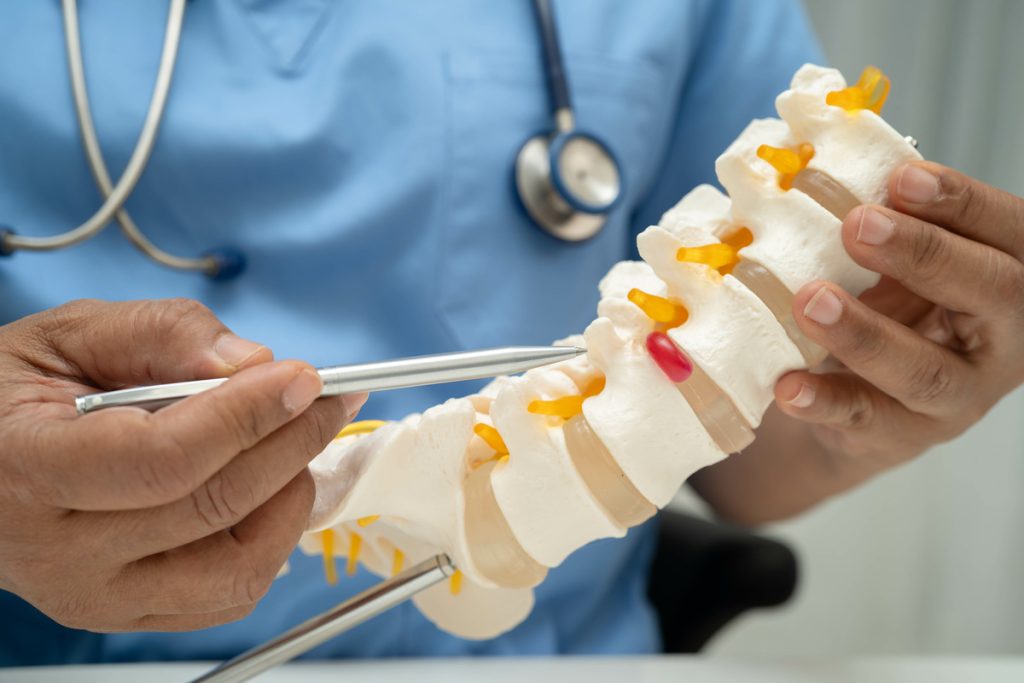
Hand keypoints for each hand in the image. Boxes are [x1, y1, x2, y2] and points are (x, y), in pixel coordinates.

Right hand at [0, 299, 364, 631]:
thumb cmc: (15, 395)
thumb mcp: (69, 334)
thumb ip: (160, 335)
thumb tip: (250, 362)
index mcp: (29, 470)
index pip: (163, 458)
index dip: (246, 416)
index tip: (301, 377)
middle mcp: (59, 553)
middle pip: (213, 507)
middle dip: (291, 442)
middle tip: (326, 397)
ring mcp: (97, 596)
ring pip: (236, 567)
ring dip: (288, 497)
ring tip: (294, 442)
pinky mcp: (130, 613)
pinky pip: (230, 594)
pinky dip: (272, 540)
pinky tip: (270, 489)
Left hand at [775, 161, 1023, 472]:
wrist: (858, 400)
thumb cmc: (888, 306)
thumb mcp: (897, 262)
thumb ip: (886, 223)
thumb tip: (829, 171)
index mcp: (1010, 275)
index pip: (1010, 231)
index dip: (962, 202)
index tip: (903, 177)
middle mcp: (1003, 338)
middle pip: (993, 293)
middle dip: (924, 254)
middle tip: (857, 225)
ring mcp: (959, 395)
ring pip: (926, 370)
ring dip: (866, 333)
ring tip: (810, 300)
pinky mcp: (903, 435)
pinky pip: (867, 419)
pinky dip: (825, 401)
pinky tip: (789, 385)